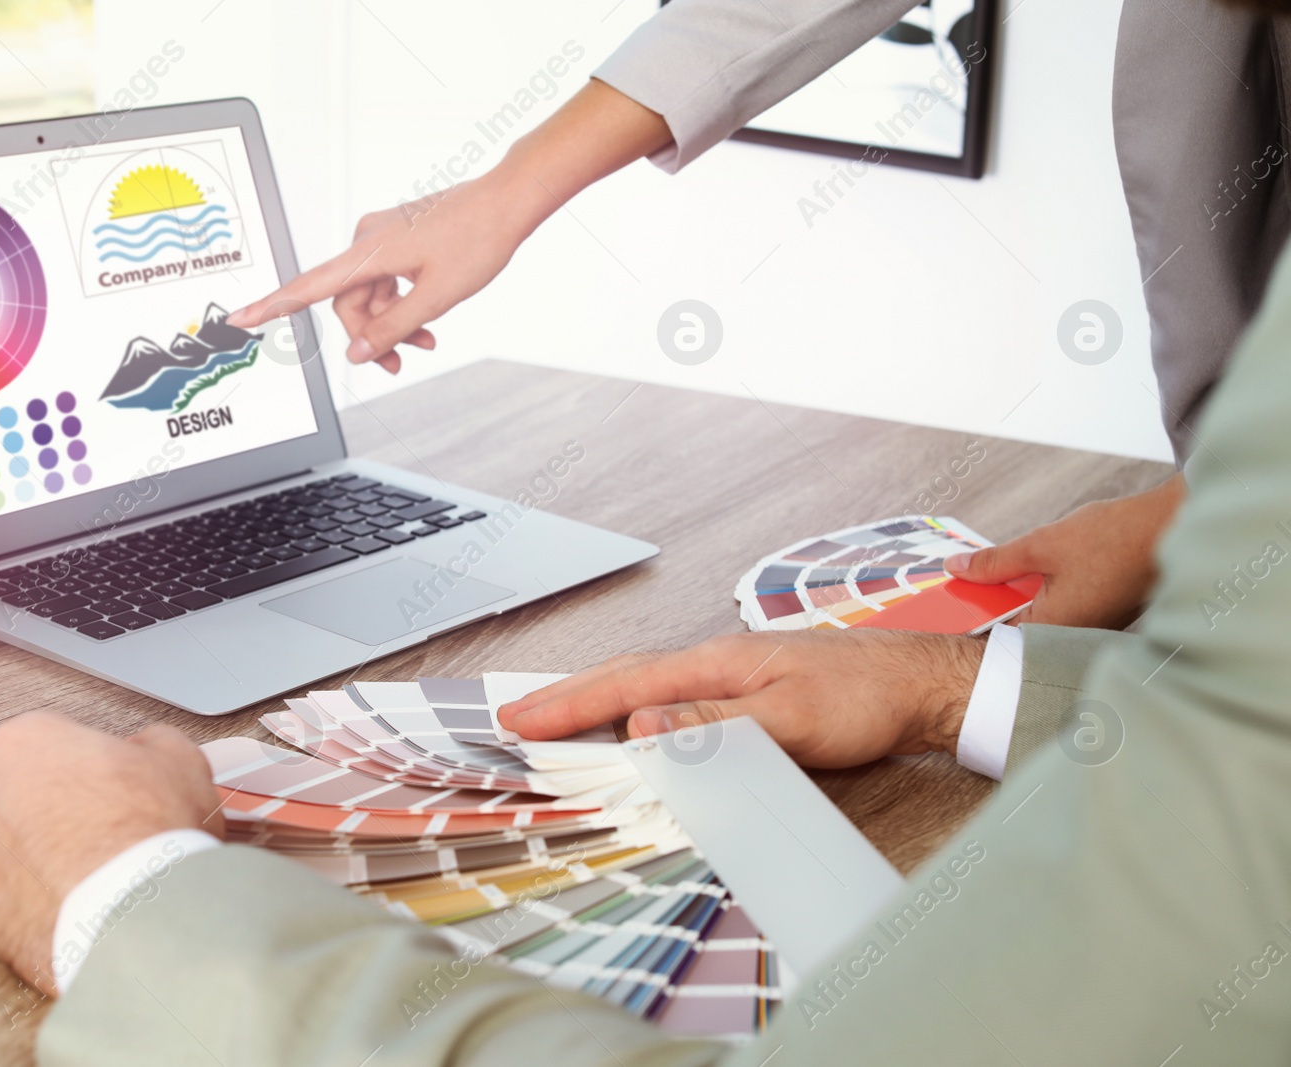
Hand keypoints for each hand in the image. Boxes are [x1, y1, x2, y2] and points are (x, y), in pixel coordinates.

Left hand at [0, 712, 222, 995]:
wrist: (140, 916)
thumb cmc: (152, 834)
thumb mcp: (178, 758)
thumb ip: (150, 745)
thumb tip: (148, 753)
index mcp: (25, 744)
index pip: (53, 739)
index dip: (94, 760)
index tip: (118, 778)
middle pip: (28, 795)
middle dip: (67, 808)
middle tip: (116, 827)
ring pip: (20, 852)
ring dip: (54, 859)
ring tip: (109, 876)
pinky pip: (17, 903)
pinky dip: (47, 905)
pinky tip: (91, 907)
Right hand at [228, 171, 530, 373]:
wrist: (506, 203)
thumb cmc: (477, 240)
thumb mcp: (436, 297)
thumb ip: (393, 329)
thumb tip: (359, 354)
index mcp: (369, 252)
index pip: (308, 286)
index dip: (273, 306)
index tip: (240, 318)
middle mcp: (367, 240)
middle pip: (348, 302)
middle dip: (370, 334)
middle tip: (397, 363)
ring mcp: (382, 238)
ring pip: (369, 295)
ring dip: (391, 323)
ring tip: (425, 343)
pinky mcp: (397, 239)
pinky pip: (385, 281)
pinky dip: (401, 304)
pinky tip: (426, 322)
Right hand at [497, 629, 985, 768]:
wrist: (922, 683)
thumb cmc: (865, 697)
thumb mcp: (789, 720)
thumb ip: (713, 723)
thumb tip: (642, 724)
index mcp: (718, 662)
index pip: (627, 685)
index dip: (570, 704)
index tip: (521, 719)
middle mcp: (718, 660)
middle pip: (626, 676)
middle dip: (568, 696)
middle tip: (516, 715)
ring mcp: (734, 671)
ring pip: (648, 684)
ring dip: (598, 698)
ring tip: (557, 716)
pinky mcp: (752, 688)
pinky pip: (676, 696)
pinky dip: (638, 706)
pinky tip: (636, 720)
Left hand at [944, 473, 1184, 628]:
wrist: (1172, 525)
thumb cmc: (1114, 537)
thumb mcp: (1042, 545)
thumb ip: (996, 562)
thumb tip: (956, 569)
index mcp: (1056, 629)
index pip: (997, 640)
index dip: (968, 624)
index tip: (939, 614)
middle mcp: (1074, 637)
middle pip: (1016, 630)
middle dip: (988, 609)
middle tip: (955, 591)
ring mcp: (1090, 627)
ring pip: (1038, 618)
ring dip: (1013, 599)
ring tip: (984, 580)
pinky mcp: (1102, 613)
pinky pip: (1059, 608)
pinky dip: (1039, 593)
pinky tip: (1026, 575)